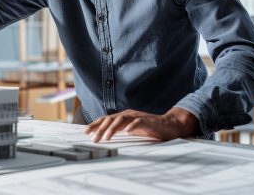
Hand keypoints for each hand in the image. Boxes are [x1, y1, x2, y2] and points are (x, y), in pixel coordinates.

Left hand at [84, 107, 198, 141]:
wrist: (168, 125)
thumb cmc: (148, 128)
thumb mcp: (130, 130)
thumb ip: (119, 131)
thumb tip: (103, 136)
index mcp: (123, 117)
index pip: (106, 119)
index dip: (95, 125)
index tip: (85, 132)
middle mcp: (128, 114)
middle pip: (111, 119)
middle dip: (100, 128)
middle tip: (93, 139)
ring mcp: (137, 116)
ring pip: (122, 119)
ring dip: (113, 128)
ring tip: (107, 137)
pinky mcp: (148, 120)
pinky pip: (138, 122)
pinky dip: (132, 126)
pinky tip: (127, 132)